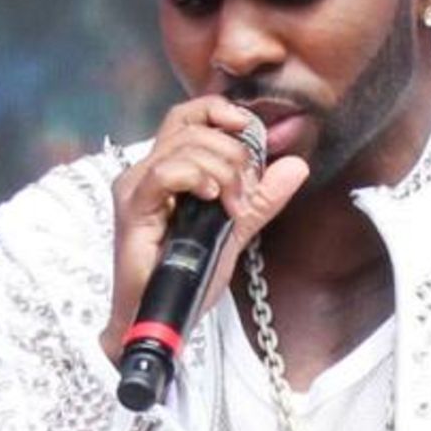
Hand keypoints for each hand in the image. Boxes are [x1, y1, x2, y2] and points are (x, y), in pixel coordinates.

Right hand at [99, 96, 308, 361]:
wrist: (162, 317)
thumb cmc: (189, 275)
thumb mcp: (235, 229)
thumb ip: (262, 197)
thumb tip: (297, 164)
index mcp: (168, 168)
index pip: (191, 116)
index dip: (223, 112)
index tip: (252, 133)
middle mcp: (147, 170)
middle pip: (191, 124)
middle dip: (233, 151)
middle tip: (246, 192)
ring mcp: (137, 187)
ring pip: (184, 145)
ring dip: (222, 169)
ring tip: (232, 205)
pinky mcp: (133, 208)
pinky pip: (166, 172)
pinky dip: (196, 177)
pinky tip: (212, 199)